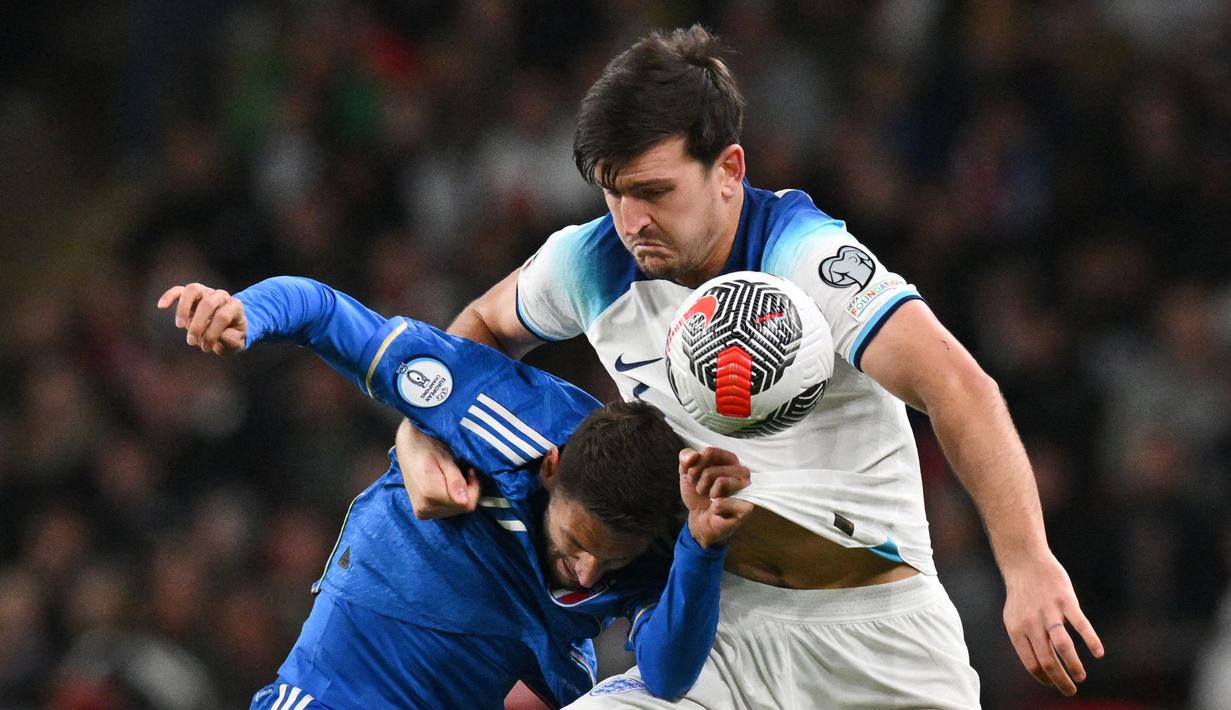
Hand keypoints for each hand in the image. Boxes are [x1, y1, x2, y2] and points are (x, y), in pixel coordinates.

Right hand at [158, 283, 247, 354]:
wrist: (231, 327)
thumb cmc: (232, 336)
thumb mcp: (237, 343)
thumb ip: (231, 340)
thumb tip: (220, 336)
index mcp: (235, 307)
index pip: (222, 316)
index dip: (212, 333)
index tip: (207, 348)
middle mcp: (222, 296)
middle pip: (208, 303)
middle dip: (198, 325)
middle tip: (192, 341)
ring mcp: (207, 292)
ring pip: (194, 290)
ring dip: (184, 309)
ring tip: (180, 326)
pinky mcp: (194, 295)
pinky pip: (180, 290)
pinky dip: (170, 296)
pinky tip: (161, 306)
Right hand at [395, 418, 479, 518]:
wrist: (408, 447)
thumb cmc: (428, 448)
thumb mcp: (445, 459)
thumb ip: (455, 480)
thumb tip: (464, 501)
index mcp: (429, 493)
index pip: (466, 504)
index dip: (474, 487)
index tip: (471, 471)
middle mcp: (424, 508)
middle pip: (460, 508)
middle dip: (467, 491)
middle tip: (463, 471)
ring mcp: (422, 512)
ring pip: (455, 511)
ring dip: (459, 495)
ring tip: (452, 476)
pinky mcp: (421, 513)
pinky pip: (445, 511)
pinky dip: (451, 499)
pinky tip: (446, 485)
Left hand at [678, 447, 753, 547]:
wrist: (700, 519)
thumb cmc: (699, 494)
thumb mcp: (686, 473)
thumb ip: (686, 458)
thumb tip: (693, 455)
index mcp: (729, 460)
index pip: (710, 452)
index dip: (695, 465)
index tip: (692, 475)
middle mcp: (741, 471)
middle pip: (711, 469)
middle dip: (699, 482)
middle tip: (701, 491)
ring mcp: (747, 489)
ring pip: (721, 481)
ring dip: (708, 493)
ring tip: (711, 498)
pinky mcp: (746, 506)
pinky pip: (723, 502)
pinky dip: (714, 508)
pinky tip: (718, 510)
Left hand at [1002, 551, 1103, 695]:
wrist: (1025, 562)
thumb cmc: (1023, 594)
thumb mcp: (1015, 618)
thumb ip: (1026, 640)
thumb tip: (1041, 667)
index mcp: (1017, 630)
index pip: (1031, 664)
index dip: (1044, 678)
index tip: (1054, 683)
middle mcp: (1032, 624)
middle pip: (1047, 661)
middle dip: (1061, 681)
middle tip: (1070, 690)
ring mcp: (1049, 612)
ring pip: (1063, 646)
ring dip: (1074, 666)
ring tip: (1081, 677)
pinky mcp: (1065, 601)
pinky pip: (1080, 624)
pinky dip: (1091, 640)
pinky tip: (1098, 653)